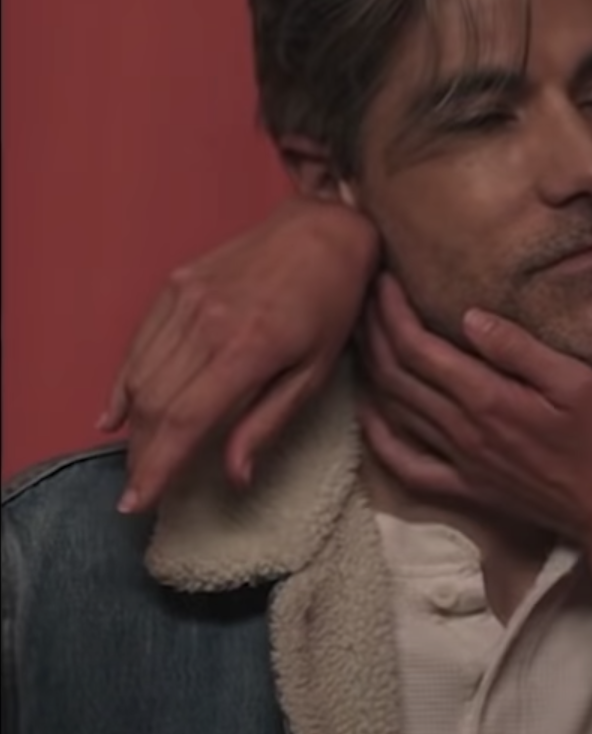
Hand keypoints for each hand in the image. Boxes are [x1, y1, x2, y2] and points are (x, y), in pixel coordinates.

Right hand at [102, 196, 379, 509]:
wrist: (323, 230)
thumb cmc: (332, 304)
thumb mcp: (316, 371)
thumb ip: (269, 423)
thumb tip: (234, 475)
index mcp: (248, 348)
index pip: (185, 421)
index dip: (157, 468)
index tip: (137, 503)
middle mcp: (207, 322)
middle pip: (155, 404)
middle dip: (142, 455)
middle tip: (137, 491)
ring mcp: (186, 299)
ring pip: (141, 376)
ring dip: (134, 425)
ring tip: (137, 460)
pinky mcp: (175, 285)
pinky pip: (140, 343)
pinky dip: (125, 382)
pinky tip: (117, 415)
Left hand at [358, 276, 591, 605]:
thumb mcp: (580, 382)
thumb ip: (521, 349)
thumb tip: (470, 316)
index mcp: (488, 399)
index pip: (418, 348)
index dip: (392, 311)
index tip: (383, 277)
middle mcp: (463, 431)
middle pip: (396, 375)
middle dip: (374, 330)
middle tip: (364, 293)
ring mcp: (461, 462)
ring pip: (395, 412)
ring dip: (371, 371)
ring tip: (362, 335)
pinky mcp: (467, 488)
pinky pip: (407, 465)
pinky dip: (379, 437)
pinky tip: (370, 415)